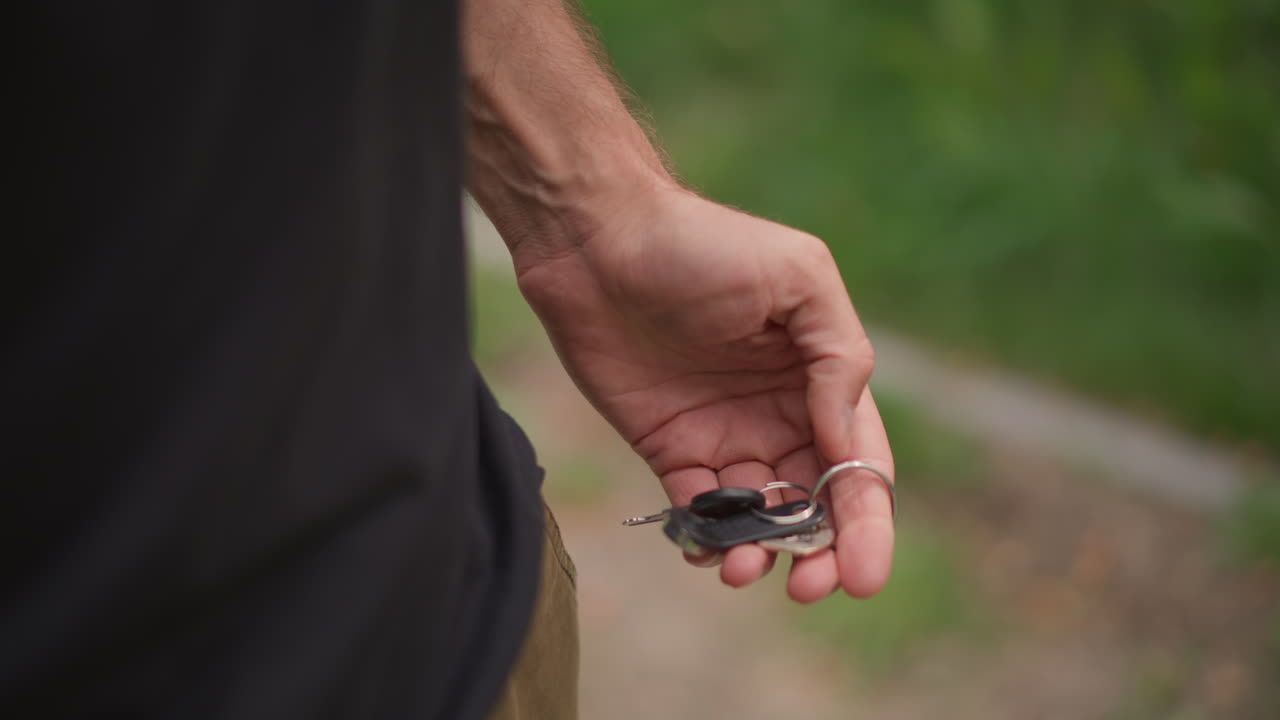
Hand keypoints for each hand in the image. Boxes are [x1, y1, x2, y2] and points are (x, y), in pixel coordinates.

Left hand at [514, 185, 894, 602]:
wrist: (599, 240)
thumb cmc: (704, 245)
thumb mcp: (797, 279)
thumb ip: (838, 358)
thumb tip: (844, 441)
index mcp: (822, 378)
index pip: (859, 464)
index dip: (868, 522)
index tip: (863, 576)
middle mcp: (782, 414)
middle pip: (817, 505)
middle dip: (822, 553)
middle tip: (810, 589)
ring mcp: (726, 434)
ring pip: (759, 518)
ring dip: (762, 553)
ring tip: (745, 568)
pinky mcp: (670, 449)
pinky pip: (699, 511)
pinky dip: (709, 540)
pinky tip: (708, 551)